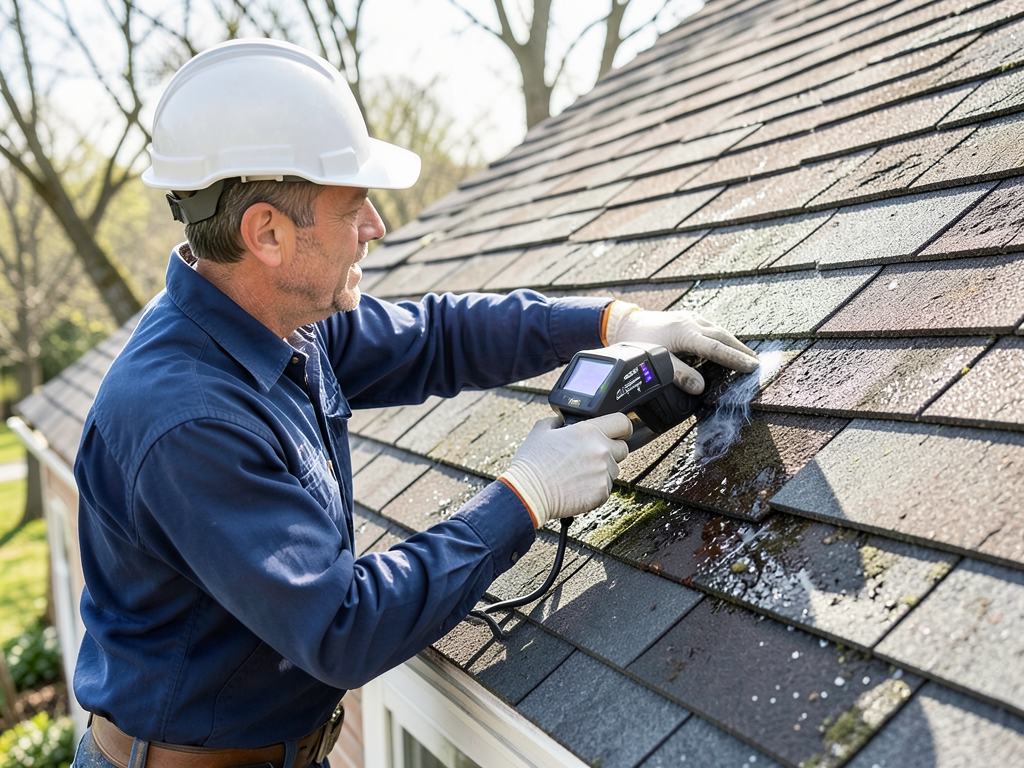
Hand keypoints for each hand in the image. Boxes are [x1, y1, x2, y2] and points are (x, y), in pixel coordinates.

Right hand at [499, 413, 631, 527]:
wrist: (528, 493)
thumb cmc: (532, 463)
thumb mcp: (540, 431)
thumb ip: (557, 422)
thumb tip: (562, 421)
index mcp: (588, 431)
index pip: (622, 423)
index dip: (621, 428)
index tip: (618, 432)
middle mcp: (600, 450)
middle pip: (622, 448)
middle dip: (610, 451)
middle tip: (590, 456)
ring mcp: (603, 472)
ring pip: (614, 470)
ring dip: (601, 470)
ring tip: (578, 474)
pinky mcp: (602, 493)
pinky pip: (606, 488)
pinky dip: (595, 488)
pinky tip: (576, 486)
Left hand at [606, 302, 758, 393]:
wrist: (624, 322)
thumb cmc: (637, 340)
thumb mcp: (654, 359)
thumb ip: (677, 374)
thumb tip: (700, 388)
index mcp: (685, 332)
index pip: (716, 348)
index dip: (734, 359)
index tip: (751, 368)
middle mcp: (691, 323)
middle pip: (723, 337)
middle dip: (741, 351)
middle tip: (756, 364)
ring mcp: (690, 319)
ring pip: (718, 331)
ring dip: (733, 344)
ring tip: (746, 358)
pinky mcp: (687, 320)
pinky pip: (710, 329)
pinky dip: (721, 339)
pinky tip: (724, 347)